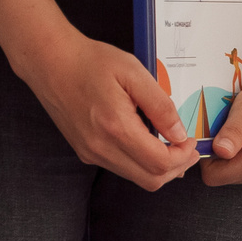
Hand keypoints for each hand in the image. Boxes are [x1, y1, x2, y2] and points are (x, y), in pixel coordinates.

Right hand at [14, 28, 197, 191]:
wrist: (50, 61)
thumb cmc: (92, 62)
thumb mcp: (135, 74)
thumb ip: (161, 106)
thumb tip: (180, 135)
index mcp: (115, 128)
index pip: (160, 163)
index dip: (184, 156)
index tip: (192, 140)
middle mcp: (100, 147)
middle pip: (150, 179)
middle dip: (177, 168)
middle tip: (188, 149)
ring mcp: (90, 152)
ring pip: (136, 177)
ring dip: (159, 167)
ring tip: (172, 145)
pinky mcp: (84, 151)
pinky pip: (120, 167)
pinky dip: (140, 162)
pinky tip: (148, 141)